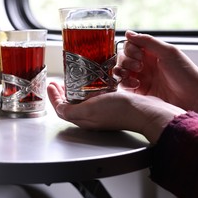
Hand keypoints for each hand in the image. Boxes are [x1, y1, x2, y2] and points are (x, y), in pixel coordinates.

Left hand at [47, 82, 184, 142]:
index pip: (62, 109)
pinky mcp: (113, 104)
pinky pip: (96, 95)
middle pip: (71, 104)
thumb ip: (71, 111)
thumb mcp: (90, 110)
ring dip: (75, 89)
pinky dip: (90, 87)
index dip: (53, 97)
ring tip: (73, 79)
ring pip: (83, 100)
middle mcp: (92, 116)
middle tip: (58, 82)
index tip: (50, 84)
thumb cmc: (120, 111)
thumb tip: (58, 109)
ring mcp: (102, 110)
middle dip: (62, 93)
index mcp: (84, 118)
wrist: (147, 111)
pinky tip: (93, 80)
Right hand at [114, 31, 197, 122]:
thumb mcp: (168, 52)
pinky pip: (123, 85)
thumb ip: (147, 41)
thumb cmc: (185, 74)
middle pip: (123, 57)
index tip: (139, 55)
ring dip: (122, 71)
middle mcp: (144, 64)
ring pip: (120, 70)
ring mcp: (140, 78)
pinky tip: (136, 85)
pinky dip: (125, 83)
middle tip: (140, 66)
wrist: (192, 98)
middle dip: (127, 60)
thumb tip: (128, 33)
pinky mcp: (138, 92)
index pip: (130, 45)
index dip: (131, 49)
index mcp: (151, 53)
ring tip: (133, 75)